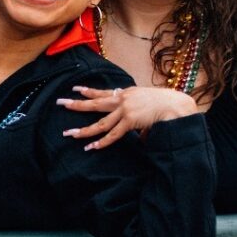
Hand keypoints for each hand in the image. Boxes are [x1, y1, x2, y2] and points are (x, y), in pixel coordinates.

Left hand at [57, 84, 197, 149]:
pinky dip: (102, 142)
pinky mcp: (130, 121)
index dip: (88, 91)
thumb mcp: (148, 102)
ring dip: (84, 130)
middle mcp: (122, 100)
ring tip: (69, 134)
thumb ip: (138, 113)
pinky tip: (91, 146)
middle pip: (95, 103)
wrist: (177, 105)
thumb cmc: (167, 103)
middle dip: (76, 104)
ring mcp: (125, 110)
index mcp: (126, 93)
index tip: (75, 89)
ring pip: (100, 123)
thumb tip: (138, 131)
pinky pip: (113, 134)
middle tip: (60, 103)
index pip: (103, 92)